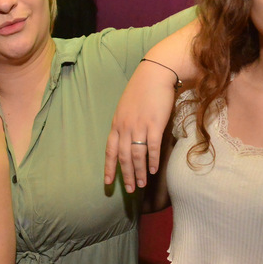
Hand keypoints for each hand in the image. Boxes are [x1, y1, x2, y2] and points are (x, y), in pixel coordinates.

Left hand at [104, 61, 177, 192]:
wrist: (154, 73)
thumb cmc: (141, 89)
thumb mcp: (126, 108)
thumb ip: (125, 124)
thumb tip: (127, 138)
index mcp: (116, 124)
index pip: (110, 151)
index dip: (109, 168)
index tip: (108, 183)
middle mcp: (125, 127)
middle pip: (123, 157)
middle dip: (126, 175)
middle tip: (130, 190)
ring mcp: (139, 126)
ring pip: (137, 155)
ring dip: (139, 172)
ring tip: (142, 184)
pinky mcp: (154, 124)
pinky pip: (151, 147)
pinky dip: (152, 160)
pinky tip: (153, 170)